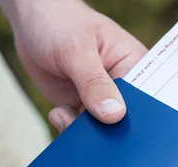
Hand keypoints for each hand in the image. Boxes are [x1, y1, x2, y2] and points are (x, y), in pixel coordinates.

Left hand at [0, 0, 146, 129]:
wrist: (31, 24)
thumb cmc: (60, 24)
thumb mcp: (76, 50)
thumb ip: (94, 83)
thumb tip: (114, 115)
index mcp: (134, 64)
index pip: (145, 99)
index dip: (136, 118)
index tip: (118, 128)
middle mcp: (122, 86)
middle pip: (124, 121)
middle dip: (108, 131)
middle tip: (85, 127)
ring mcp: (101, 100)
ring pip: (101, 131)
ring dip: (84, 132)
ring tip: (64, 115)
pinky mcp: (81, 108)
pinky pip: (82, 131)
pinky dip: (69, 130)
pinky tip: (58, 113)